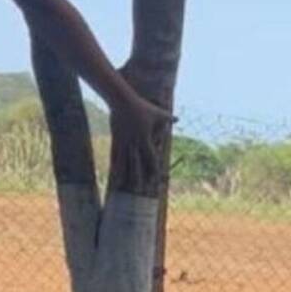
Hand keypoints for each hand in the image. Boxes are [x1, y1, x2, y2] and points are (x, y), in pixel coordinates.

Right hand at [109, 68, 174, 189]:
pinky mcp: (115, 139)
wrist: (122, 101)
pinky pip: (115, 155)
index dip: (153, 169)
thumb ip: (168, 118)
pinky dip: (114, 165)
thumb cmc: (141, 106)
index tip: (155, 179)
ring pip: (124, 162)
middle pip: (136, 164)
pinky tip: (113, 173)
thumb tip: (178, 119)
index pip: (151, 157)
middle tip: (139, 190)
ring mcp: (123, 142)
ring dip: (123, 175)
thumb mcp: (158, 112)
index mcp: (145, 138)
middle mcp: (134, 143)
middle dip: (138, 177)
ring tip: (122, 187)